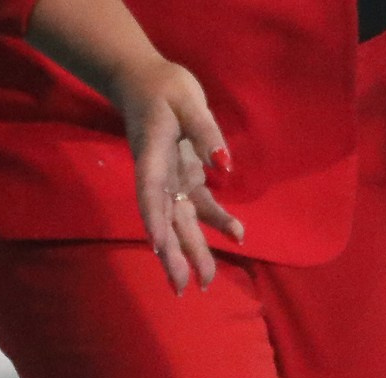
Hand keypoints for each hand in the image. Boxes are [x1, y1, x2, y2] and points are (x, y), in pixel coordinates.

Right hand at [104, 57, 243, 294]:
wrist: (147, 82)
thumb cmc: (165, 88)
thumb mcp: (187, 99)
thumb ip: (204, 130)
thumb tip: (221, 163)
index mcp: (153, 155)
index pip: (150, 192)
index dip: (154, 220)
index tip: (158, 246)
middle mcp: (159, 175)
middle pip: (166, 219)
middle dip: (174, 254)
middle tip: (182, 287)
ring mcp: (172, 179)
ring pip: (183, 221)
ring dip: (195, 250)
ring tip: (206, 282)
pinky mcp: (185, 178)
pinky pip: (200, 206)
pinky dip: (217, 223)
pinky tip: (238, 238)